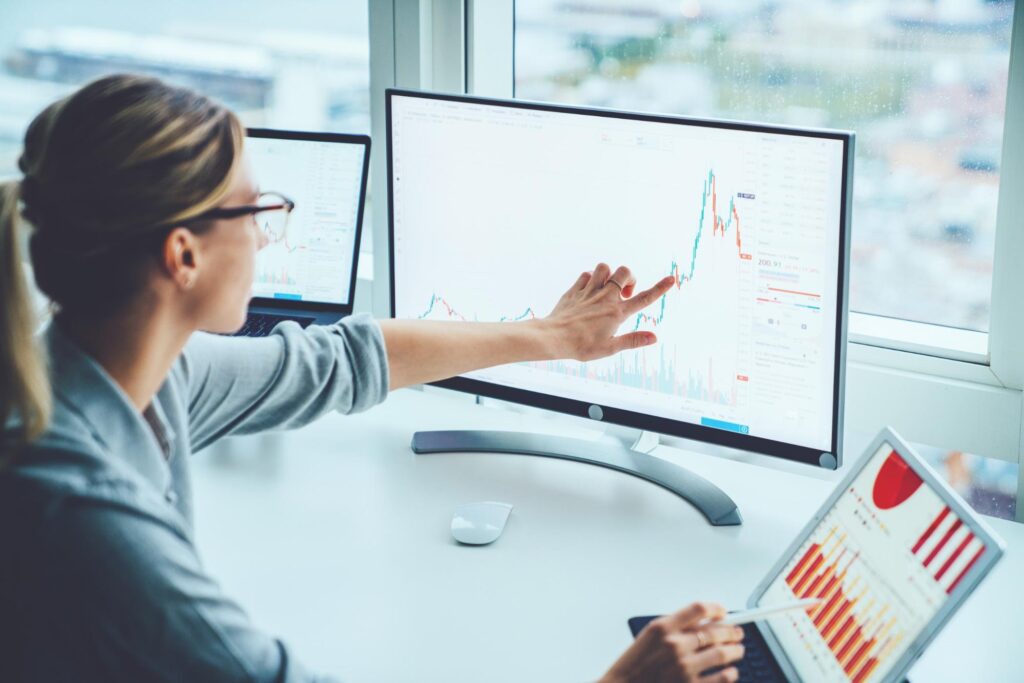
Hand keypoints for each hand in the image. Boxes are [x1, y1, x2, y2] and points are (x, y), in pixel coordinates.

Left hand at [542, 263, 674, 361]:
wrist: (553, 337)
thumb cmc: (581, 346)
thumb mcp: (610, 348)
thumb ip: (633, 340)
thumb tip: (654, 338)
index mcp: (617, 312)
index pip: (643, 298)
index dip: (660, 288)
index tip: (671, 279)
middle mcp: (605, 297)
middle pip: (625, 272)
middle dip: (629, 277)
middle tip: (624, 293)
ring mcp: (589, 291)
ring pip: (604, 267)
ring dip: (609, 274)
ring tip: (606, 288)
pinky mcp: (575, 290)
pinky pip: (586, 274)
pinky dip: (591, 279)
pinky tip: (589, 290)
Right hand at [599, 602, 745, 682]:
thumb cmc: (636, 664)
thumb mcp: (650, 637)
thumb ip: (676, 628)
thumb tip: (706, 623)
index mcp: (663, 628)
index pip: (698, 609)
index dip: (716, 608)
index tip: (723, 611)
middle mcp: (675, 646)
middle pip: (715, 631)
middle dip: (731, 631)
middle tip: (738, 632)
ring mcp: (684, 668)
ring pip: (722, 654)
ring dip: (735, 651)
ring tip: (738, 650)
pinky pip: (722, 678)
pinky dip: (730, 674)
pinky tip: (731, 672)